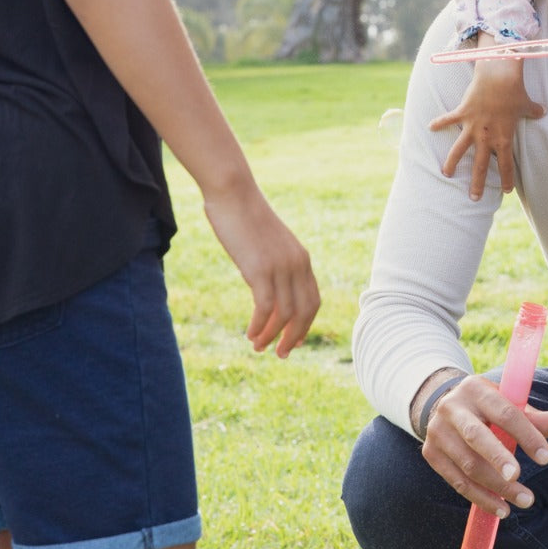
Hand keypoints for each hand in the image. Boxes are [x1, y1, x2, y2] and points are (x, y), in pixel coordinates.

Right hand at [203, 183, 319, 357]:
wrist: (234, 194)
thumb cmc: (245, 216)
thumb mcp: (267, 243)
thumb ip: (274, 262)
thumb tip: (267, 281)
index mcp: (302, 259)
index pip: (313, 300)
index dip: (305, 324)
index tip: (294, 341)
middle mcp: (297, 265)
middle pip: (305, 312)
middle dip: (294, 337)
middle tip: (280, 354)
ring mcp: (280, 267)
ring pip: (285, 314)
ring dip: (272, 336)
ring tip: (259, 347)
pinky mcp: (260, 269)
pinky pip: (265, 308)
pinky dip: (259, 326)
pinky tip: (250, 334)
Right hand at [421, 374, 547, 515]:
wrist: (441, 405)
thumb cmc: (485, 406)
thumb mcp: (506, 403)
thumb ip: (534, 416)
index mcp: (476, 389)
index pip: (504, 412)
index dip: (527, 435)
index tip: (546, 458)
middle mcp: (452, 408)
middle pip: (477, 437)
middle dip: (499, 459)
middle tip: (520, 479)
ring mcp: (438, 431)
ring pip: (468, 465)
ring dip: (496, 488)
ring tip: (523, 500)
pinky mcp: (430, 453)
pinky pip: (457, 481)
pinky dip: (480, 497)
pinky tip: (501, 508)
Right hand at [431, 53, 544, 200]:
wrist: (499, 77)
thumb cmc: (515, 92)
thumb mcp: (527, 104)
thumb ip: (534, 111)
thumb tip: (543, 111)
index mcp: (503, 138)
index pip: (506, 165)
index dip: (506, 179)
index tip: (506, 191)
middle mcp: (487, 137)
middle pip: (481, 166)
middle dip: (477, 184)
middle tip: (474, 198)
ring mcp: (473, 126)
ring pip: (459, 150)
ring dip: (452, 163)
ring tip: (446, 174)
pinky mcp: (463, 113)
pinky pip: (448, 119)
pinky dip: (439, 123)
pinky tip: (430, 128)